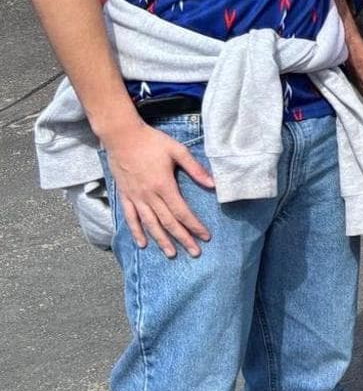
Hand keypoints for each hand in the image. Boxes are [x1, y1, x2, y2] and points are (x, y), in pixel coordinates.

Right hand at [101, 118, 213, 256]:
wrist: (121, 136)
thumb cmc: (152, 141)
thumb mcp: (178, 150)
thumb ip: (195, 168)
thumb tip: (213, 184)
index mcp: (164, 185)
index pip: (182, 212)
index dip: (194, 226)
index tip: (205, 237)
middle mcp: (149, 195)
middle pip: (168, 222)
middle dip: (182, 238)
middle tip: (195, 253)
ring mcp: (135, 197)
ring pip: (149, 224)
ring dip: (161, 240)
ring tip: (171, 254)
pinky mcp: (124, 195)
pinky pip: (130, 217)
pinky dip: (136, 231)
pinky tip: (142, 243)